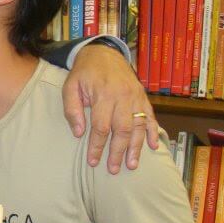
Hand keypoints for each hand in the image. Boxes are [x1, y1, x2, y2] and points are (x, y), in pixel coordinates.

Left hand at [62, 44, 157, 173]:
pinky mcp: (143, 97)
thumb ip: (72, 110)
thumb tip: (78, 133)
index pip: (101, 127)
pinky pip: (150, 116)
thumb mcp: (70, 87)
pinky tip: (153, 147)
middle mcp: (123, 97)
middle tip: (114, 169)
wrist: (103, 53)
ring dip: (136, 147)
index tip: (93, 162)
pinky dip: (153, 132)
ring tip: (132, 165)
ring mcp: (136, 97)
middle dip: (118, 152)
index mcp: (103, 95)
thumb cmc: (84, 73)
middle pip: (122, 130)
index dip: (97, 146)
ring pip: (139, 126)